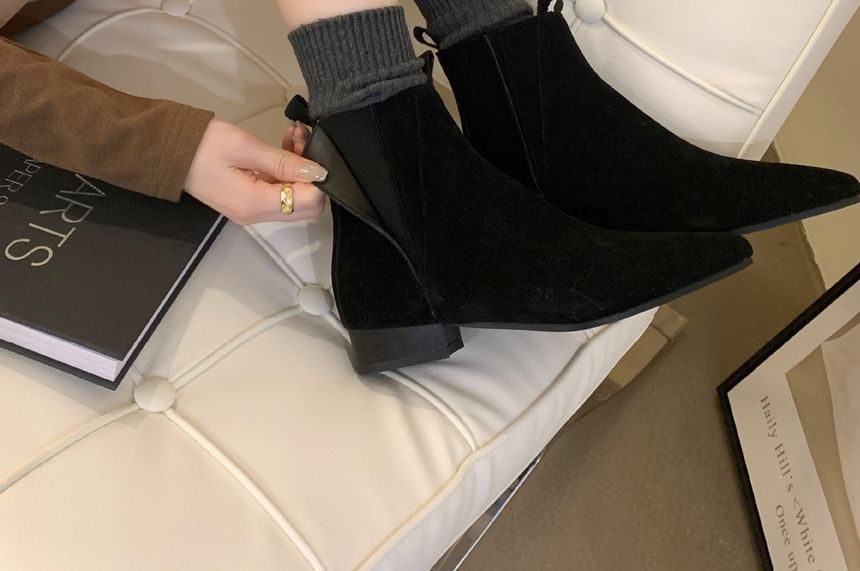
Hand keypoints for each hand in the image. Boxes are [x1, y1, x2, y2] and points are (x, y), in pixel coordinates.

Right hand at [185, 119, 325, 224]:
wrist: (166, 150)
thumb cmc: (201, 145)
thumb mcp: (244, 147)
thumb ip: (283, 162)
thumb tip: (317, 172)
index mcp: (254, 204)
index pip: (309, 202)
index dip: (317, 178)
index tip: (310, 148)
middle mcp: (255, 215)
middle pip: (306, 207)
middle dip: (311, 176)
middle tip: (302, 141)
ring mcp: (251, 212)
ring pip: (294, 200)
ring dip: (300, 172)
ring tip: (293, 138)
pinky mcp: (248, 203)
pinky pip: (278, 194)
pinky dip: (286, 174)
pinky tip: (283, 149)